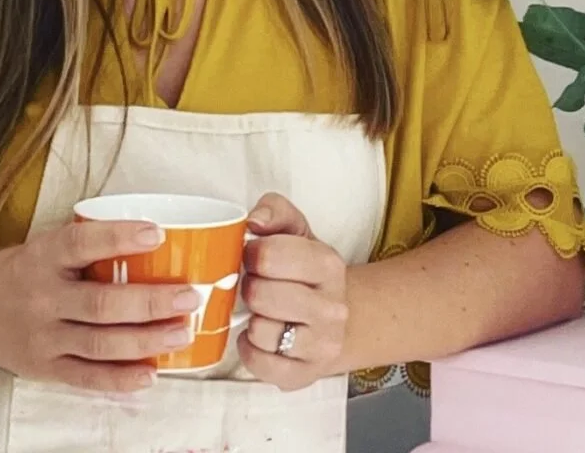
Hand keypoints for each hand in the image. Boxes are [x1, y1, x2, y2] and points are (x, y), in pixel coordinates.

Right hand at [0, 220, 200, 392]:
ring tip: (182, 332)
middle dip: (150, 302)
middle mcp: (42, 297)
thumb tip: (150, 234)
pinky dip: (120, 379)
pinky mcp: (46, 368)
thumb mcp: (44, 245)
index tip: (157, 233)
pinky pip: (87, 378)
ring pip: (101, 343)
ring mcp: (43, 337)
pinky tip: (151, 373)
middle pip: (101, 303)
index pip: (82, 242)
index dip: (119, 238)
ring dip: (147, 341)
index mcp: (42, 257)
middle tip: (188, 296)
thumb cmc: (22, 271)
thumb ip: (86, 243)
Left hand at [238, 192, 348, 389]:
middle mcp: (331, 307)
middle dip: (249, 287)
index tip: (253, 257)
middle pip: (261, 295)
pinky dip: (250, 350)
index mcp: (327, 264)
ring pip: (260, 332)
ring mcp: (322, 345)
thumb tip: (254, 221)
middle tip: (256, 285)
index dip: (250, 254)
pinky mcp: (306, 374)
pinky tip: (258, 337)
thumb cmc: (304, 267)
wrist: (335, 313)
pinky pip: (262, 366)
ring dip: (251, 320)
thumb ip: (274, 210)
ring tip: (262, 311)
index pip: (268, 255)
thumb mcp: (294, 228)